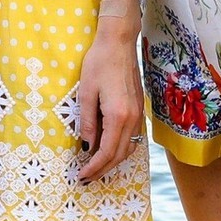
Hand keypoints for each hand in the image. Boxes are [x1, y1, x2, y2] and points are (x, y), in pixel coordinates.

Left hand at [75, 20, 143, 182]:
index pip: (107, 152)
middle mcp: (132, 118)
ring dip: (112, 161)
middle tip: (86, 178)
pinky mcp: (139, 109)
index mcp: (118, 116)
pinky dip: (120, 149)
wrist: (119, 43)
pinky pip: (132, 137)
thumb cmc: (99, 63)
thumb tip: (87, 146)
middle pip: (119, 155)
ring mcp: (138, 114)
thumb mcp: (86, 93)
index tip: (82, 176)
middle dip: (102, 170)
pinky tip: (109, 149)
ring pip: (129, 148)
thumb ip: (88, 122)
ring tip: (96, 168)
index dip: (94, 167)